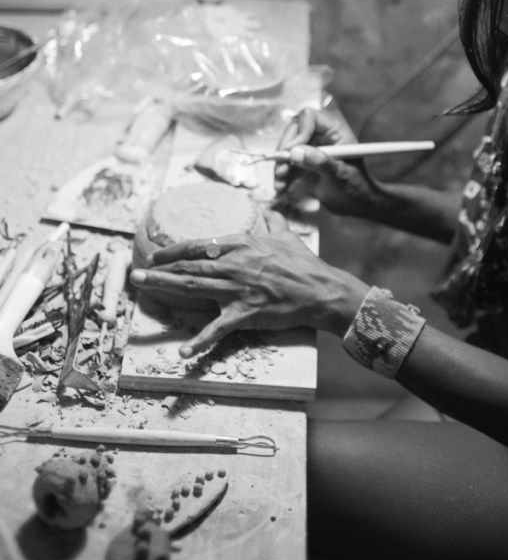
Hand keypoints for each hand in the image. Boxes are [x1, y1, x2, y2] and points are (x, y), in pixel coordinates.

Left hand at [129, 210, 367, 357]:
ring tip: (141, 286)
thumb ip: (272, 220)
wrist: (320, 290)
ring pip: (193, 288)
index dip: (174, 250)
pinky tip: (182, 352)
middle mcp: (233, 265)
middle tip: (135, 271)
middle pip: (188, 266)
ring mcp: (237, 289)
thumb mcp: (285, 234)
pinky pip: (218, 329)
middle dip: (158, 268)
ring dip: (163, 287)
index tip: (157, 253)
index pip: (199, 245)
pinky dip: (200, 341)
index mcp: (241, 245)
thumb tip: (265, 208)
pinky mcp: (244, 314)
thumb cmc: (303, 263)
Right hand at [273, 107, 390, 218]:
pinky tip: (281, 187)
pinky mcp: (302, 163)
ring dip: (280, 164)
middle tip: (281, 170)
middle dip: (284, 149)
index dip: (299, 131)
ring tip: (279, 184)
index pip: (310, 117)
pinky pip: (286, 163)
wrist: (357, 205)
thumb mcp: (341, 175)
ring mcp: (309, 149)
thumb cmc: (357, 187)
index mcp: (334, 131)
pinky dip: (281, 174)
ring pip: (286, 148)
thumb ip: (320, 162)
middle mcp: (320, 136)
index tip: (292, 151)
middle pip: (293, 131)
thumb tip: (296, 152)